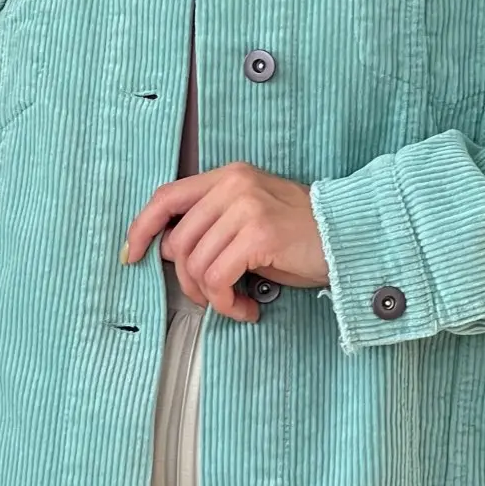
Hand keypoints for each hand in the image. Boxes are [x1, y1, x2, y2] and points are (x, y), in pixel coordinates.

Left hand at [121, 161, 330, 322]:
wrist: (352, 237)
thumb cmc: (304, 237)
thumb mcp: (252, 219)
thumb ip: (214, 224)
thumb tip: (174, 254)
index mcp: (228, 177)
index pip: (166, 197)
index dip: (142, 228)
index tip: (132, 255)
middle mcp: (234, 186)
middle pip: (179, 242)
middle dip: (188, 281)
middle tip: (213, 297)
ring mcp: (246, 208)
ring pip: (195, 264)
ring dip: (211, 297)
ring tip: (235, 304)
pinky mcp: (259, 235)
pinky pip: (218, 279)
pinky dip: (225, 303)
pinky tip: (246, 309)